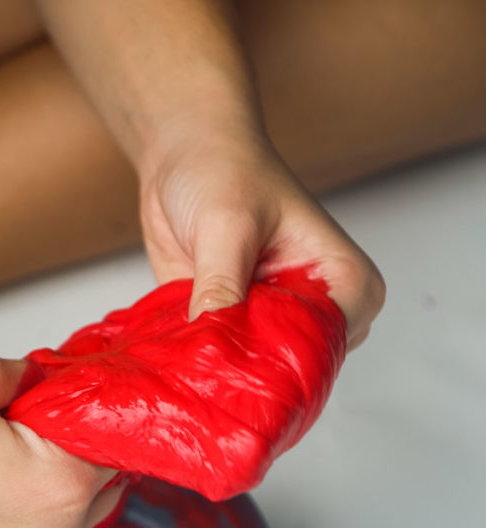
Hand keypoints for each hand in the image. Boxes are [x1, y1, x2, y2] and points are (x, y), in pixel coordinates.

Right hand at [0, 352, 122, 527]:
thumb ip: (30, 374)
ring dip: (60, 468)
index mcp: (55, 492)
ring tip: (6, 435)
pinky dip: (34, 495)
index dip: (99, 402)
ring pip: (76, 505)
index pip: (115, 438)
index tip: (86, 380)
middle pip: (103, 477)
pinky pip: (41, 525)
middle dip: (80, 438)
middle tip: (38, 404)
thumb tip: (50, 379)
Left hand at [139, 123, 385, 349]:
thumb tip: (213, 347)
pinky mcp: (240, 331)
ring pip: (258, 373)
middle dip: (249, 373)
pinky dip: (203, 365)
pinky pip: (226, 364)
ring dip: (222, 370)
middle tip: (206, 370)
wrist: (183, 154)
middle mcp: (319, 311)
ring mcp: (279, 324)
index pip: (327, 347)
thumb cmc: (222, 170)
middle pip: (294, 370)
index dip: (280, 364)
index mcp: (347, 283)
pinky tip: (180, 362)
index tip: (231, 365)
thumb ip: (223, 286)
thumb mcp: (226, 225)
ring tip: (191, 364)